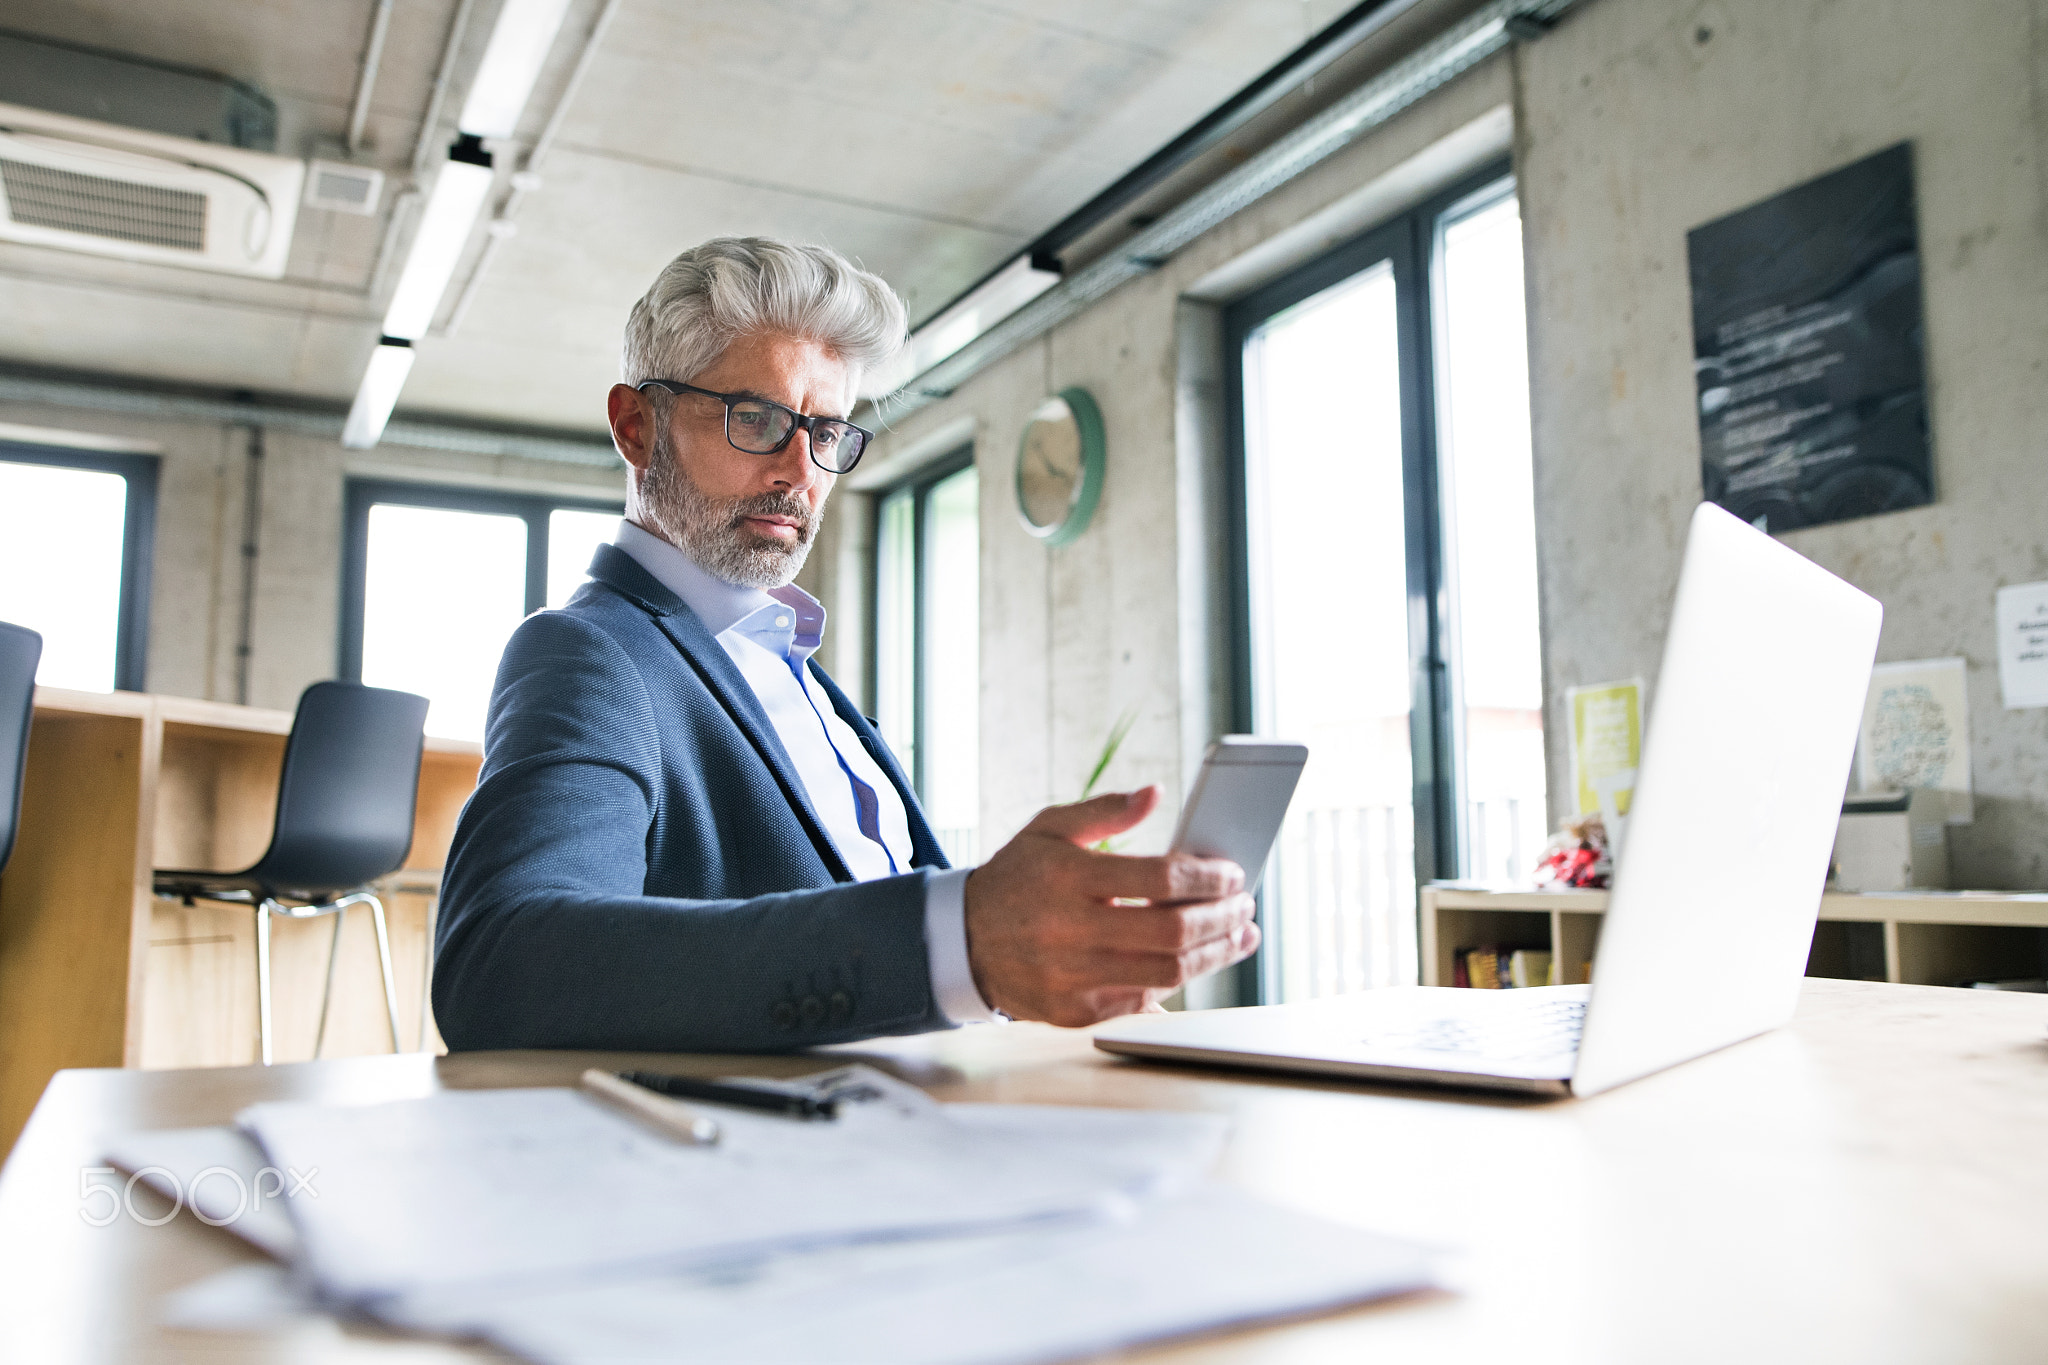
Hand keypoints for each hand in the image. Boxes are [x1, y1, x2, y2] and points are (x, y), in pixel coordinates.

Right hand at [962, 786, 1259, 1026]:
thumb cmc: (1017, 878)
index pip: (1159, 880)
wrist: (962, 941)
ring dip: (1213, 955)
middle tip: (1244, 905)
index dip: (1207, 878)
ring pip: (1166, 974)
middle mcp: (1068, 931)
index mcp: (1067, 877)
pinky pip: (1141, 1001)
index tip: (1231, 873)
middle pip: (1172, 933)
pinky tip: (1195, 960)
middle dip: (1221, 919)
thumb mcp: (1049, 828)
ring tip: (1237, 935)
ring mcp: (1071, 977)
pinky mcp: (1074, 1011)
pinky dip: (1175, 981)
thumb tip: (1155, 794)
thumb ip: (1105, 811)